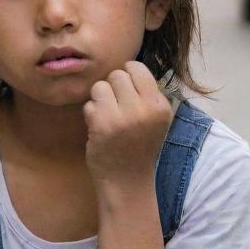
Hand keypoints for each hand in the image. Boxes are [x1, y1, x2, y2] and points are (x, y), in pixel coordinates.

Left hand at [83, 61, 173, 186]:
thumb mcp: (155, 119)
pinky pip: (89, 103)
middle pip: (117, 74)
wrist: (127, 181)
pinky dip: (91, 114)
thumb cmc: (138, 147)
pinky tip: (99, 129)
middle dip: (112, 88)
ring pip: (100, 86)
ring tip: (107, 117)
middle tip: (115, 107)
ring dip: (100, 100)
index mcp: (160, 106)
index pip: (138, 68)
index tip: (125, 92)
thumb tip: (126, 67)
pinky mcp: (102, 124)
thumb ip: (145, 94)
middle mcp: (144, 109)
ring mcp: (123, 116)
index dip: (127, 76)